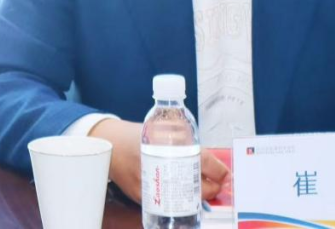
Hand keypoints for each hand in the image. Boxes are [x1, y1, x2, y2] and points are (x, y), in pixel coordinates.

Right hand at [87, 119, 230, 202]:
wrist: (109, 142)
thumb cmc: (138, 134)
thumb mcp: (165, 129)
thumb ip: (185, 142)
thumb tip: (210, 160)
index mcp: (169, 143)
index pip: (203, 160)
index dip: (219, 170)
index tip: (225, 174)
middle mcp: (160, 164)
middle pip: (196, 186)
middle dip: (211, 189)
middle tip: (217, 185)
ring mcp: (150, 183)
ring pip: (182, 200)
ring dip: (197, 198)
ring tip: (203, 192)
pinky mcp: (141, 195)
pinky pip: (165, 204)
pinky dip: (178, 203)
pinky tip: (184, 198)